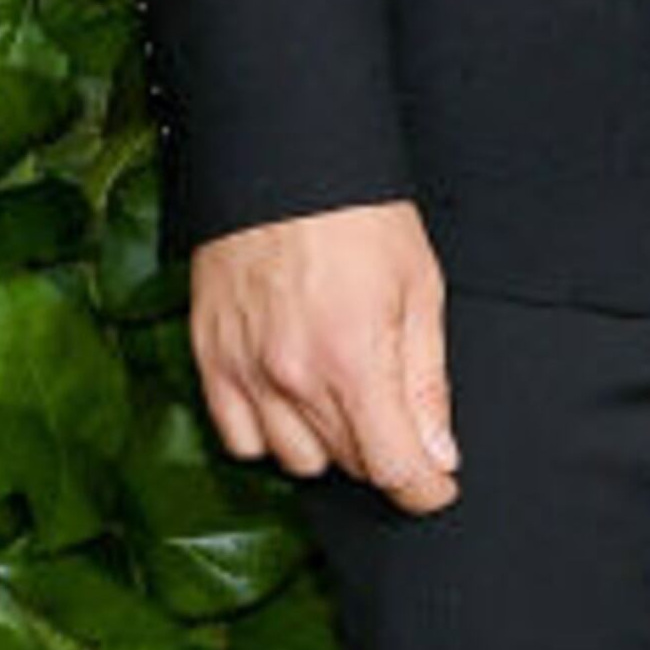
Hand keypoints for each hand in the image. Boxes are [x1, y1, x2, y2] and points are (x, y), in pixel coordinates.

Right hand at [186, 203, 458, 513]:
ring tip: (341, 397)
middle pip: (348, 464)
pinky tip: (291, 400)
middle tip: (395, 412)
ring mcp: (245, 372)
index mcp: (354, 361)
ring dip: (326, 445)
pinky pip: (239, 439)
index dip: (424, 489)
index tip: (436, 486)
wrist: (281, 160)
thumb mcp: (420, 289)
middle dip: (382, 452)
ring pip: (293, 460)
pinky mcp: (210, 358)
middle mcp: (293, 377)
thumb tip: (438, 454)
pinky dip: (269, 434)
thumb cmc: (359, 216)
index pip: (392, 468)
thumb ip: (426, 382)